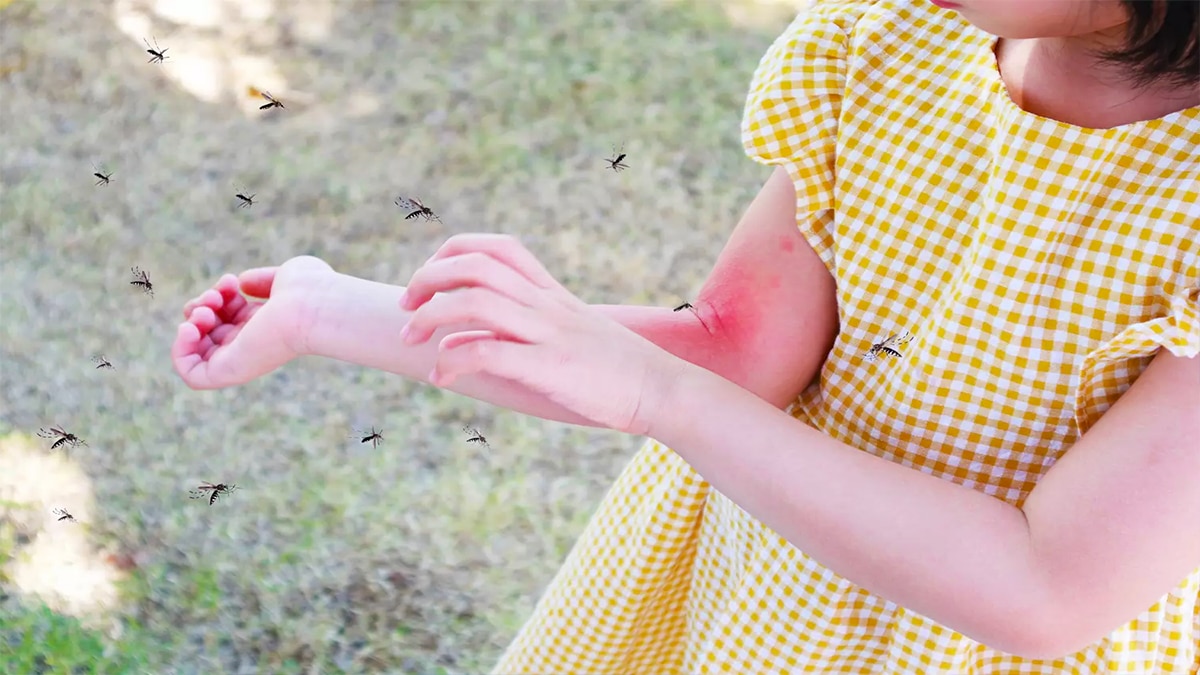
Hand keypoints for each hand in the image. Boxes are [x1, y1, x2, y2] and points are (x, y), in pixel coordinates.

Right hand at [172, 255, 335, 388]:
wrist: (313, 306)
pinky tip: (190, 327)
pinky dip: (180, 351)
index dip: (220, 294)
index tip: (233, 282)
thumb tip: (240, 283)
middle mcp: (252, 342)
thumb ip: (260, 280)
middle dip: (202, 305)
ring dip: (190, 322)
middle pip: (209, 329)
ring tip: (208, 309)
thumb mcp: (283, 277)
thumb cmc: (309, 288)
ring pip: (198, 350)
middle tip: (217, 297)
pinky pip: (193, 375)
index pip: (227, 314)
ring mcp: (242, 358)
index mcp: (264, 322)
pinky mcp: (232, 371)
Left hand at [399, 234, 689, 435]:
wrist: (663, 390)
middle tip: (407, 309)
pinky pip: (486, 353)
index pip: (497, 247)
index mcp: (551, 294)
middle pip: (474, 265)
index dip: (452, 254)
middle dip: (427, 279)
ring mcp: (548, 333)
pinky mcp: (549, 366)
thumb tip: (464, 341)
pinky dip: (452, 362)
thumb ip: (522, 332)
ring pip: (474, 303)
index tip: (430, 283)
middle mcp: (546, 304)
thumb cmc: (616, 372)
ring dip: (431, 317)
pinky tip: (442, 379)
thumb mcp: (570, 338)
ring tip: (413, 340)